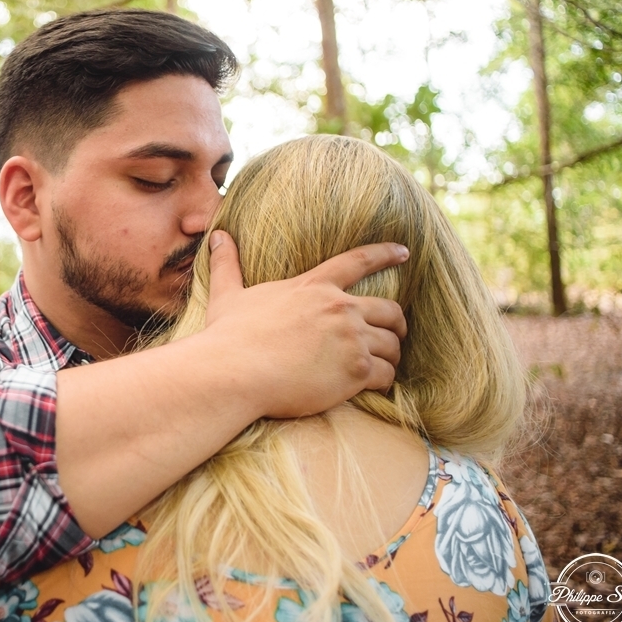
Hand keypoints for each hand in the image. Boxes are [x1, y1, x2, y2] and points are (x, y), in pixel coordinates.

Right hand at [203, 229, 407, 417]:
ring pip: (392, 345)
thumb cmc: (229, 337)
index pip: (358, 262)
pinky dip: (384, 381)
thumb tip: (217, 235)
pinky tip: (374, 386)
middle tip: (396, 334)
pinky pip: (387, 374)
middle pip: (389, 309)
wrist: (234, 373)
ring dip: (391, 356)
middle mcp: (339, 308)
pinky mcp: (355, 370)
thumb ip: (227, 264)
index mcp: (313, 287)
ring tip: (384, 365)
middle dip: (397, 323)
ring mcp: (350, 339)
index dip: (385, 254)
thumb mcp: (227, 295)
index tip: (404, 253)